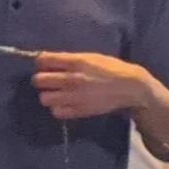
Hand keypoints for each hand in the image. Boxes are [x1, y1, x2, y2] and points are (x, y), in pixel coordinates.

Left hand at [31, 51, 145, 120]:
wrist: (129, 87)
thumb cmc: (110, 68)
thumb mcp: (89, 57)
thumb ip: (69, 59)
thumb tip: (47, 60)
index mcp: (75, 62)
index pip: (43, 60)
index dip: (40, 62)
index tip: (43, 65)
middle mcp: (71, 79)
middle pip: (38, 80)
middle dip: (40, 79)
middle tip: (46, 80)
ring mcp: (74, 96)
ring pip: (44, 98)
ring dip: (47, 95)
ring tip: (54, 93)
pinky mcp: (79, 111)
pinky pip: (56, 112)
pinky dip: (57, 108)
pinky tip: (64, 103)